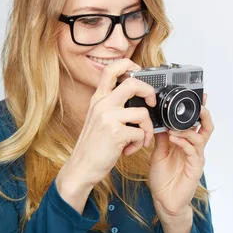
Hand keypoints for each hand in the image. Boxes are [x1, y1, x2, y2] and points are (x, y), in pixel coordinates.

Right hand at [58, 59, 156, 197]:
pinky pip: (141, 133)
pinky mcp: (116, 133)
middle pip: (133, 83)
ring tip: (141, 138)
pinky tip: (130, 149)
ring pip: (143, 112)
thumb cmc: (94, 145)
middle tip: (151, 102)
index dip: (128, 64)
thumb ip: (112, 104)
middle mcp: (102, 104)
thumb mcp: (98, 118)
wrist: (81, 168)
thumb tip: (138, 98)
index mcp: (98, 99)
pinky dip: (140, 143)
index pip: (111, 70)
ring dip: (148, 128)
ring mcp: (108, 117)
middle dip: (149, 91)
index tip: (139, 71)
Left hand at [149, 93, 213, 219]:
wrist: (164, 201)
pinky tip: (174, 138)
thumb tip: (159, 121)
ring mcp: (196, 158)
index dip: (199, 110)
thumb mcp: (158, 153)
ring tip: (175, 127)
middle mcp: (194, 149)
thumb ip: (162, 138)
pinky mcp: (195, 168)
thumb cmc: (163, 179)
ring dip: (188, 129)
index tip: (199, 96)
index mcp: (187, 143)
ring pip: (201, 137)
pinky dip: (184, 142)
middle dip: (204, 114)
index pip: (196, 123)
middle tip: (199, 105)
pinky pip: (193, 151)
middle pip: (206, 127)